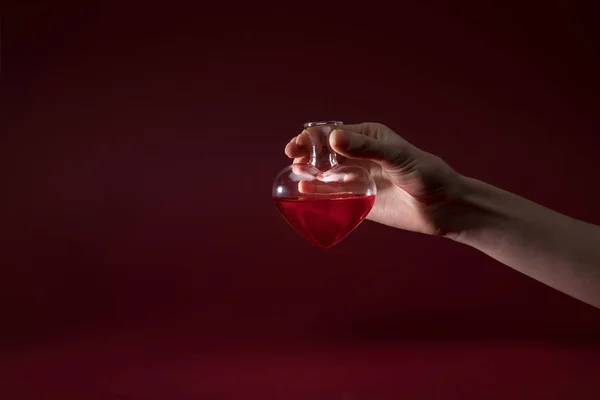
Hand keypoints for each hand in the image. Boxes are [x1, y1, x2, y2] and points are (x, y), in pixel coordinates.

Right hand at [285, 122, 463, 235]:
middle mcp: (358, 156)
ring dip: (309, 174)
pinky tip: (305, 193)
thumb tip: (333, 139)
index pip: (331, 133)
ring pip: (324, 174)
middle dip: (306, 154)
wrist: (443, 206)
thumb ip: (365, 148)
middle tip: (294, 160)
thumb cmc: (425, 174)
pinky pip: (332, 196)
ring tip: (297, 176)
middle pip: (323, 153)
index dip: (311, 138)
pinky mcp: (357, 200)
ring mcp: (356, 178)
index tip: (297, 146)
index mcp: (366, 138)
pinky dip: (317, 194)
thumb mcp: (396, 156)